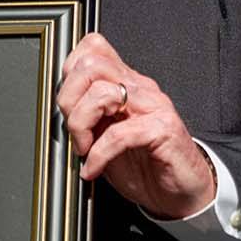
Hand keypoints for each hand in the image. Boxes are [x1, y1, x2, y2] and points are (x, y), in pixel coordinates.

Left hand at [56, 33, 216, 219]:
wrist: (182, 191)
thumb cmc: (144, 164)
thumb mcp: (105, 134)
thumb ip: (87, 113)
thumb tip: (58, 106)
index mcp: (125, 84)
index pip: (93, 48)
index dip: (70, 71)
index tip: (67, 104)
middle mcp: (140, 88)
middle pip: (90, 66)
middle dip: (69, 100)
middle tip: (74, 131)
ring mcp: (153, 106)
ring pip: (102, 93)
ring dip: (81, 126)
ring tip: (84, 149)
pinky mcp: (163, 130)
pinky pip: (119, 134)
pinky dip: (98, 155)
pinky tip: (93, 169)